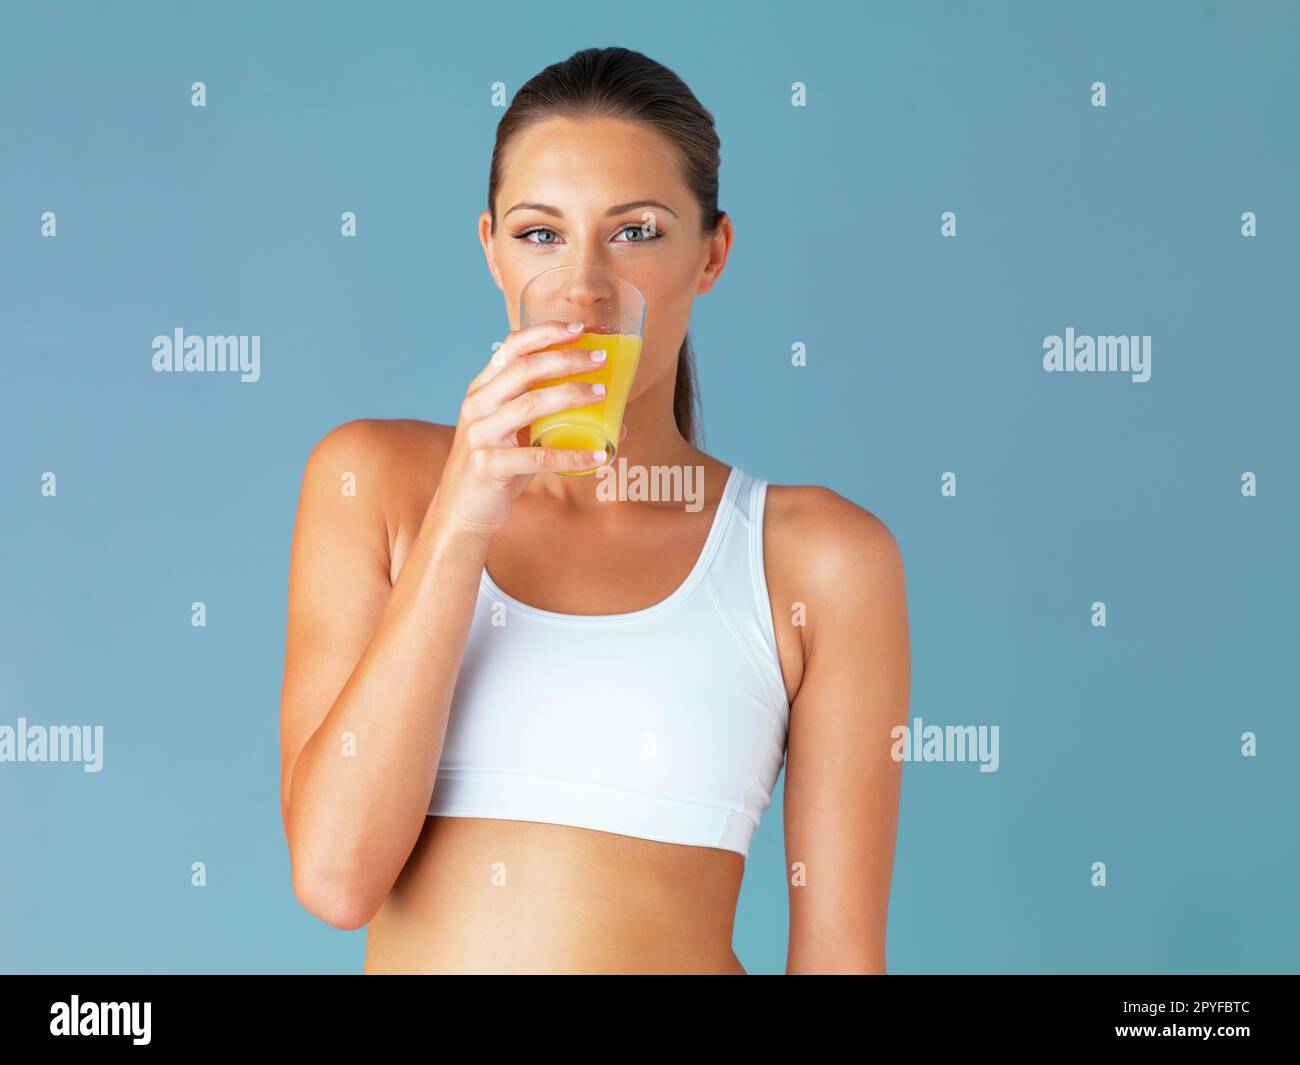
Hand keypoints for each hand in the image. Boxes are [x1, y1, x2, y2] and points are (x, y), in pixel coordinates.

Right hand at [430, 320, 618, 539]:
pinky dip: (572, 454)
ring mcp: (480, 435)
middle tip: (600, 360)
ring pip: (530, 405)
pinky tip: (597, 453)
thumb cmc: (498, 469)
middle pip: (524, 369)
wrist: (462, 511)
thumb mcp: (517, 435)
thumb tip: (614, 419)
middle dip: (566, 359)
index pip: (512, 348)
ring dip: (571, 396)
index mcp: (483, 390)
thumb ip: (551, 420)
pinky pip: (537, 456)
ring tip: (602, 394)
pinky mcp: (488, 465)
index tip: (580, 330)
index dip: (546, 333)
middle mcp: (477, 406)